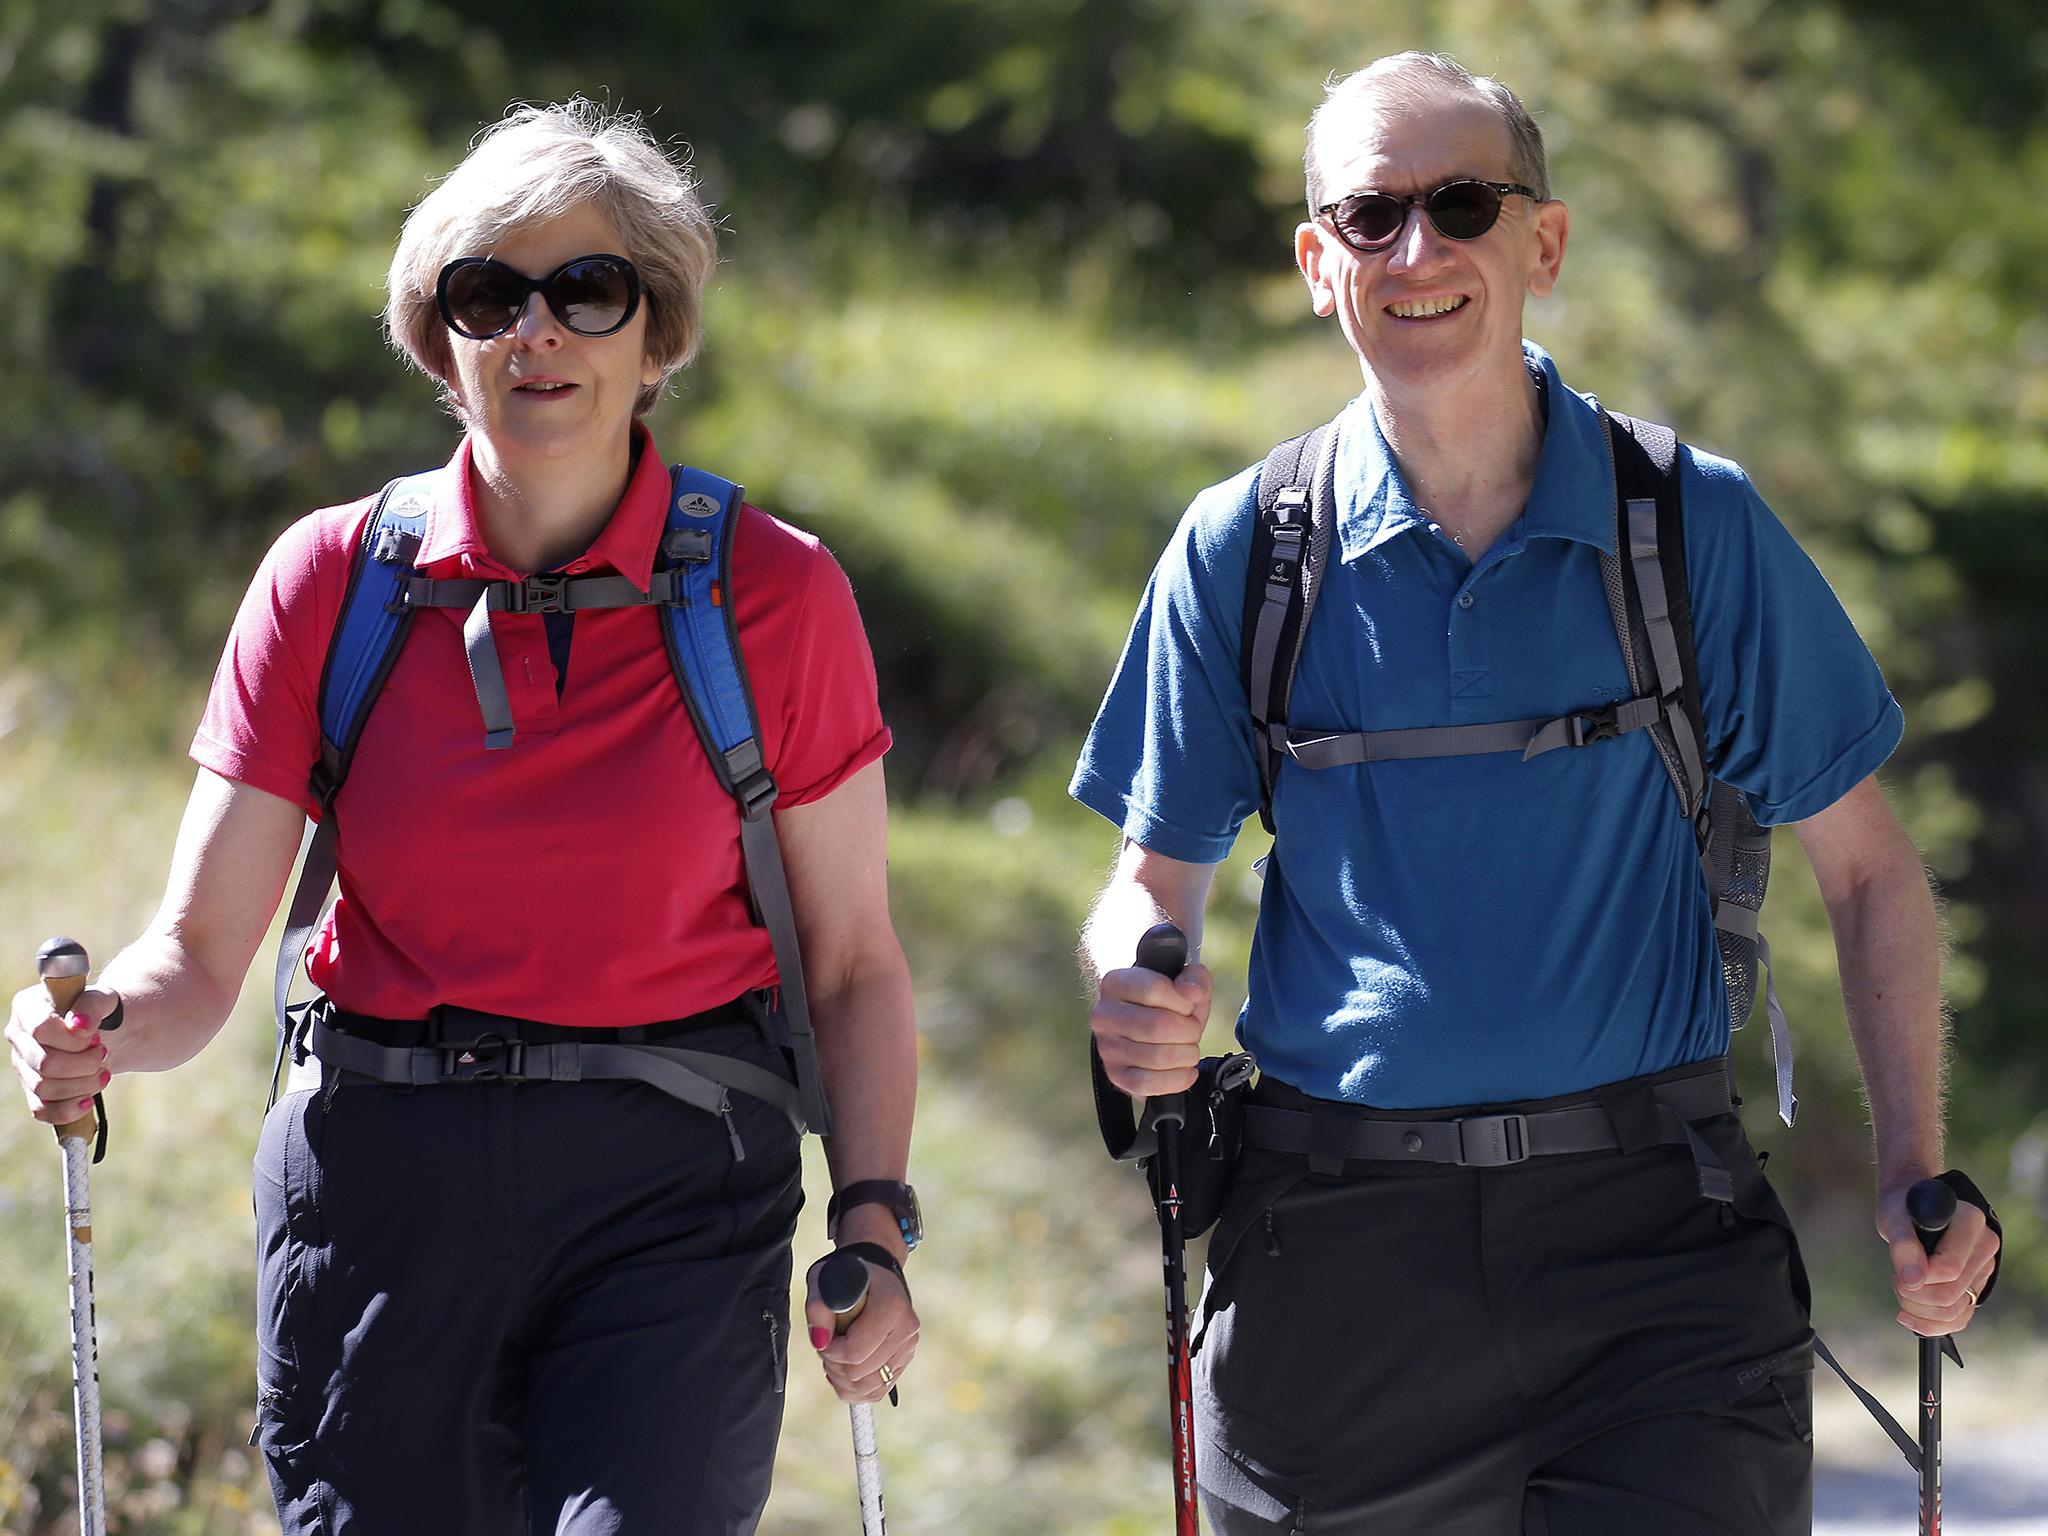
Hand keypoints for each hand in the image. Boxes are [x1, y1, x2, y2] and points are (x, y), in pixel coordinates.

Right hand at [7, 983, 116, 1125]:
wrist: (103, 1032)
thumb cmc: (99, 1012)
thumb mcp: (103, 999)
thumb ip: (93, 1005)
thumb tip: (80, 1026)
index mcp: (28, 1008)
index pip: (41, 1029)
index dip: (73, 1040)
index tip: (95, 1037)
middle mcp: (18, 1037)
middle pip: (45, 1064)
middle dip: (84, 1064)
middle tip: (103, 1053)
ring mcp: (22, 1066)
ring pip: (45, 1088)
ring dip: (83, 1084)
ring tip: (103, 1072)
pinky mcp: (31, 1091)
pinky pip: (42, 1110)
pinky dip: (68, 1110)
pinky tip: (88, 1101)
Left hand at [804, 1251, 918, 1404]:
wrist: (873, 1270)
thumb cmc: (846, 1273)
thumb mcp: (823, 1279)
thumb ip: (817, 1308)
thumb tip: (821, 1342)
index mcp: (891, 1306)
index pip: (854, 1353)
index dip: (830, 1352)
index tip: (824, 1336)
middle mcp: (906, 1329)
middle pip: (859, 1374)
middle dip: (834, 1364)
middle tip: (829, 1342)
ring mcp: (909, 1346)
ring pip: (868, 1388)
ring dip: (843, 1378)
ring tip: (837, 1355)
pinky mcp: (905, 1359)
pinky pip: (877, 1391)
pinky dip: (855, 1389)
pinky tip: (845, 1369)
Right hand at [1090, 960, 1212, 1097]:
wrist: (1156, 1034)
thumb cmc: (1169, 1006)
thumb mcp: (1186, 985)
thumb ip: (1194, 978)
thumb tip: (1191, 991)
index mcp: (1116, 983)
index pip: (1154, 990)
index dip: (1182, 1002)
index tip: (1187, 1006)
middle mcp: (1104, 1015)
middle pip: (1158, 1026)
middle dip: (1188, 1031)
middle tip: (1191, 1030)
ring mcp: (1107, 1047)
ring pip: (1157, 1057)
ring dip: (1186, 1055)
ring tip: (1186, 1048)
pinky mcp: (1116, 1075)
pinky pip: (1148, 1083)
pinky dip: (1176, 1079)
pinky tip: (1184, 1070)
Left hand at [1881, 1183, 1999, 1337]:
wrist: (1913, 1206)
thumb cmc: (1902, 1207)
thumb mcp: (1894, 1216)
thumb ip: (1903, 1246)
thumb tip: (1912, 1282)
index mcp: (1970, 1223)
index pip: (1948, 1270)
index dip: (1917, 1278)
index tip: (1897, 1271)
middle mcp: (1985, 1246)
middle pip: (1951, 1295)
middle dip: (1914, 1296)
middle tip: (1896, 1280)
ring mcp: (1984, 1268)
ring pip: (1955, 1312)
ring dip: (1919, 1311)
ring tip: (1903, 1289)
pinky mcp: (1977, 1285)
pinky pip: (1960, 1319)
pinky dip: (1931, 1324)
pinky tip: (1908, 1314)